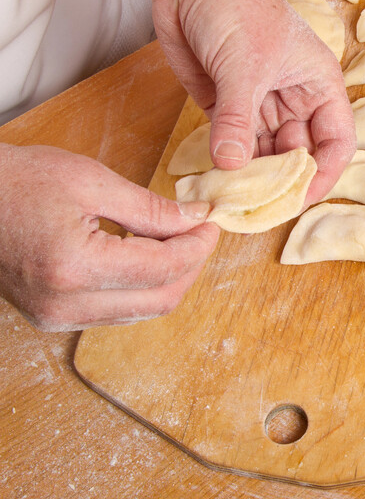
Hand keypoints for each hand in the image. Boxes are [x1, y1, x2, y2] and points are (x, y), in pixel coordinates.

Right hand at [0, 144, 219, 331]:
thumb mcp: (91, 182)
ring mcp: (57, 317)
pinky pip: (117, 312)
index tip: (210, 224)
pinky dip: (141, 287)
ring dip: (168, 279)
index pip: (163, 268)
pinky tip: (145, 256)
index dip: (197, 247)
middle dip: (190, 267)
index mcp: (75, 268)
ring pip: (142, 312)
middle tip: (199, 234)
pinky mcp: (53, 317)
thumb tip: (195, 220)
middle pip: (160, 300)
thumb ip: (150, 209)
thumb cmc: (16, 181)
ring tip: (174, 241)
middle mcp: (66, 304)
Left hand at [106, 0, 355, 203]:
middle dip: (282, 180)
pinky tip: (217, 179)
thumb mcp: (244, 65)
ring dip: (251, 175)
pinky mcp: (227, 107)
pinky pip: (232, 144)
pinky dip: (226, 163)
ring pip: (264, 154)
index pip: (336, 141)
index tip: (301, 198)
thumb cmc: (236, 2)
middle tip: (260, 206)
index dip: (324, 173)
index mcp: (318, 85)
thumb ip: (239, 120)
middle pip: (298, 154)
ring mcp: (259, 104)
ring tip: (235, 197)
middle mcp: (293, 99)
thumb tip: (232, 166)